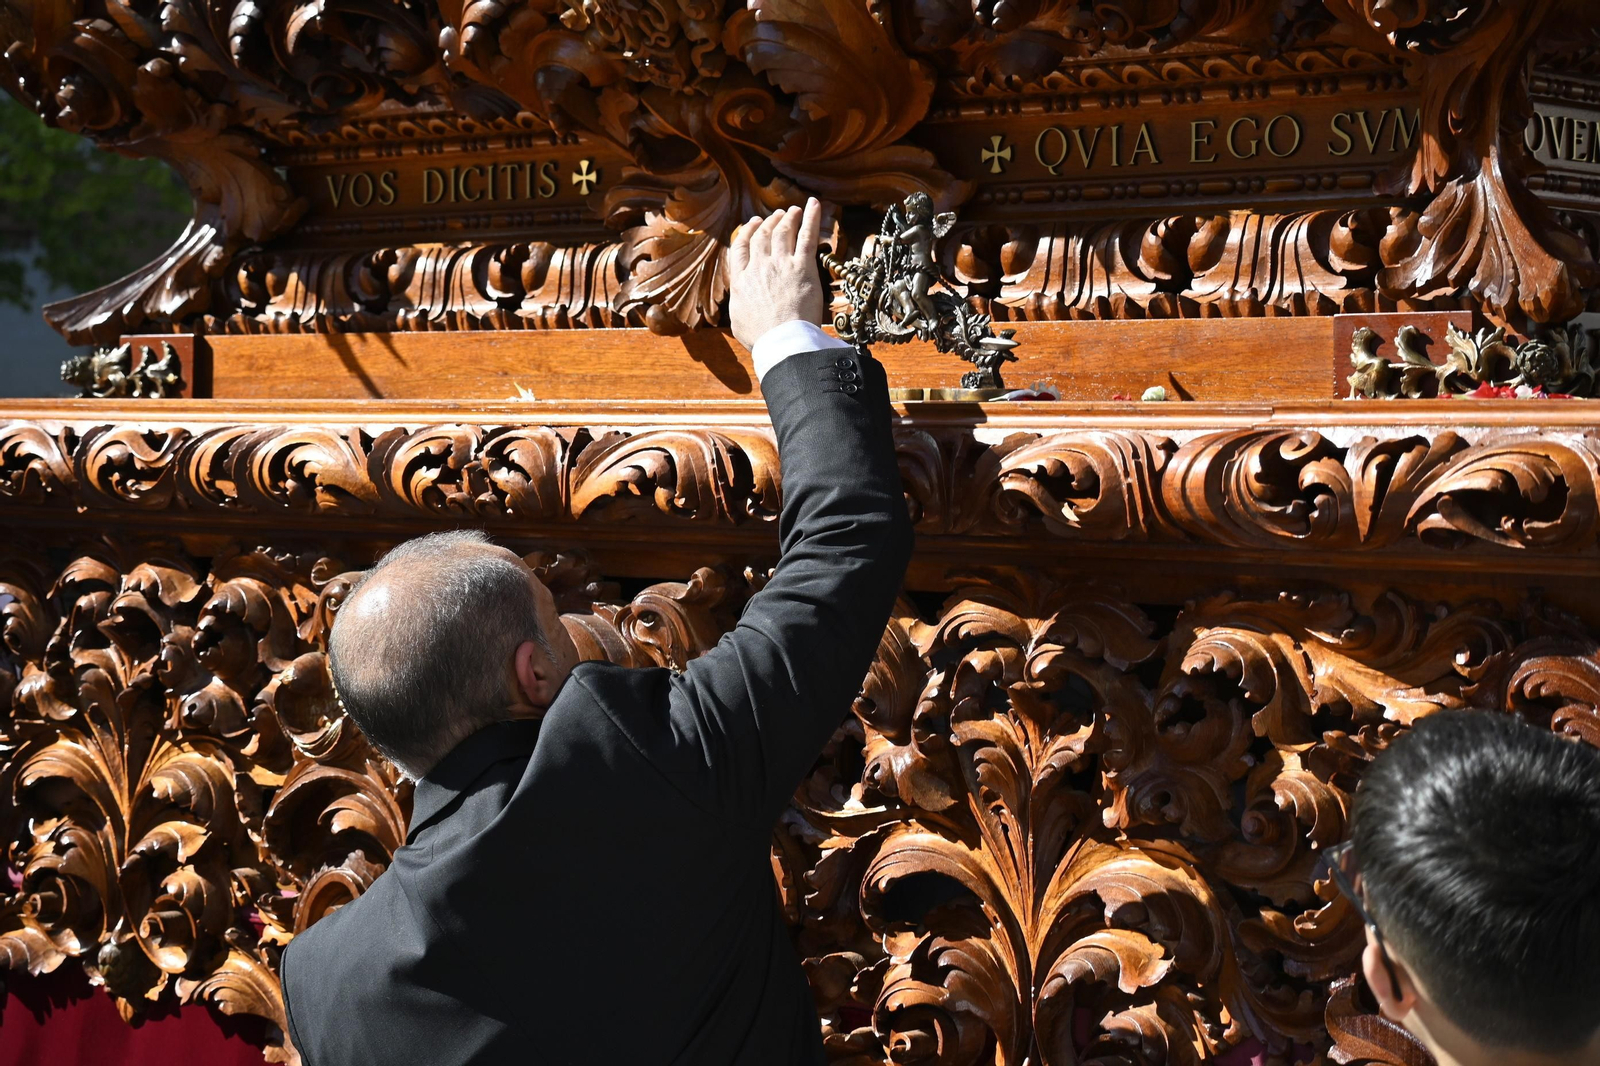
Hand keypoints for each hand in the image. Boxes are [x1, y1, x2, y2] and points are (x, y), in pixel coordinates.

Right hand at [728, 198, 825, 350]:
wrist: (782, 340)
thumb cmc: (762, 338)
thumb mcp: (738, 322)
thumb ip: (739, 304)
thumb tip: (740, 299)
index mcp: (741, 280)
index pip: (741, 248)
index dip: (747, 233)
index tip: (753, 225)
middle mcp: (759, 267)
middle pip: (763, 236)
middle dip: (769, 223)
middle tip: (776, 215)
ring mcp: (781, 264)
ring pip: (783, 232)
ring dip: (788, 218)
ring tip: (793, 210)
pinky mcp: (803, 267)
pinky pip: (807, 235)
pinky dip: (811, 217)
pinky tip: (814, 204)